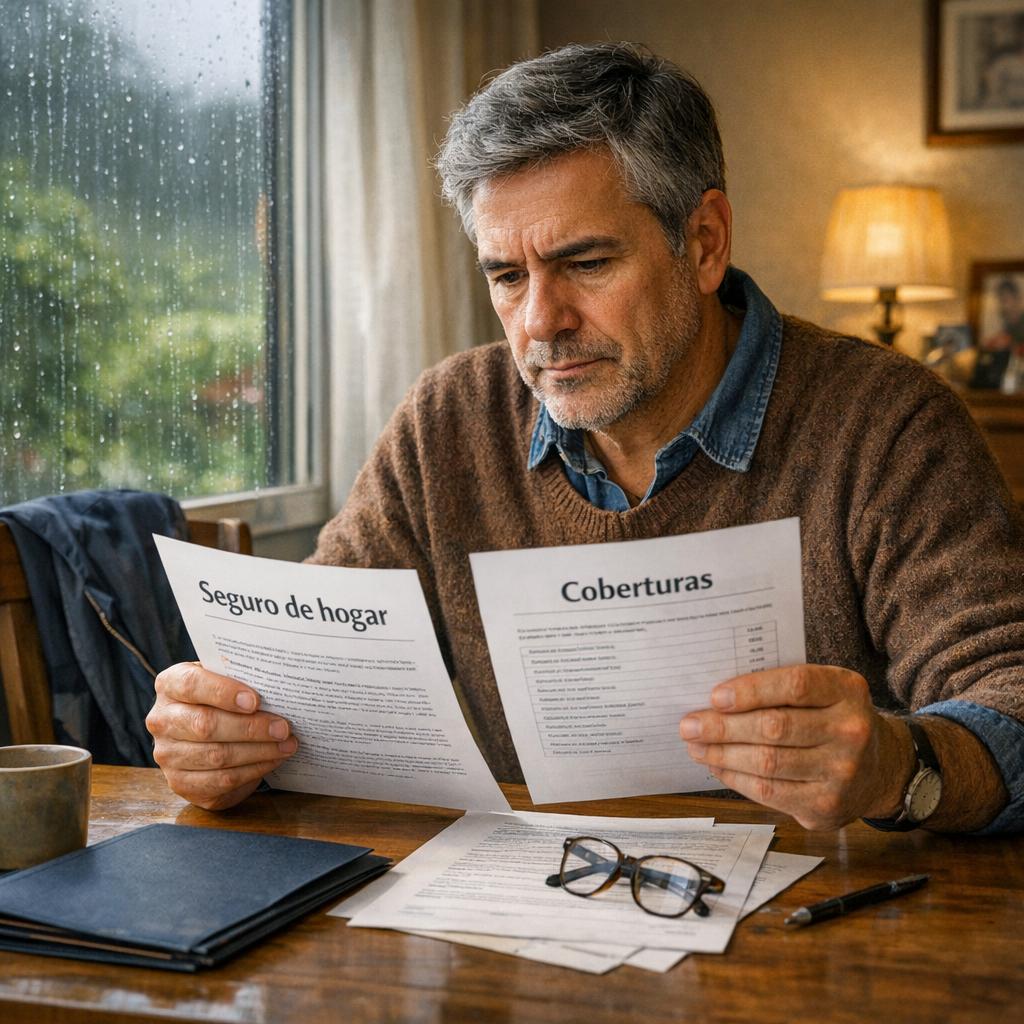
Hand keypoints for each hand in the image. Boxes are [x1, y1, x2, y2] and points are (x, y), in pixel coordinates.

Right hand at [146, 662, 297, 810]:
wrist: (206, 730)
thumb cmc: (223, 698)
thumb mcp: (225, 679)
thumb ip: (240, 678)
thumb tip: (277, 686)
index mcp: (169, 685)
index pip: (191, 685)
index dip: (223, 692)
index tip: (255, 701)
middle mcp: (162, 720)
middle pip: (205, 725)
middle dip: (251, 728)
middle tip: (283, 728)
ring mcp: (168, 756)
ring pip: (216, 756)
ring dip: (258, 752)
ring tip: (287, 745)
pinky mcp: (181, 783)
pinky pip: (221, 781)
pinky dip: (253, 771)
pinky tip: (273, 760)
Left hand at [679, 665, 912, 829]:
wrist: (880, 768)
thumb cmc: (832, 718)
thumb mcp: (823, 691)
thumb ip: (780, 688)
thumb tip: (717, 698)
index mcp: (847, 690)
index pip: (795, 686)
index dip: (752, 691)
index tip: (715, 697)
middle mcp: (850, 731)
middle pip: (775, 728)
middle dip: (723, 727)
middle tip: (689, 725)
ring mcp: (842, 772)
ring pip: (767, 763)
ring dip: (722, 754)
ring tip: (696, 746)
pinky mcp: (826, 806)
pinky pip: (769, 792)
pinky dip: (736, 778)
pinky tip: (718, 767)